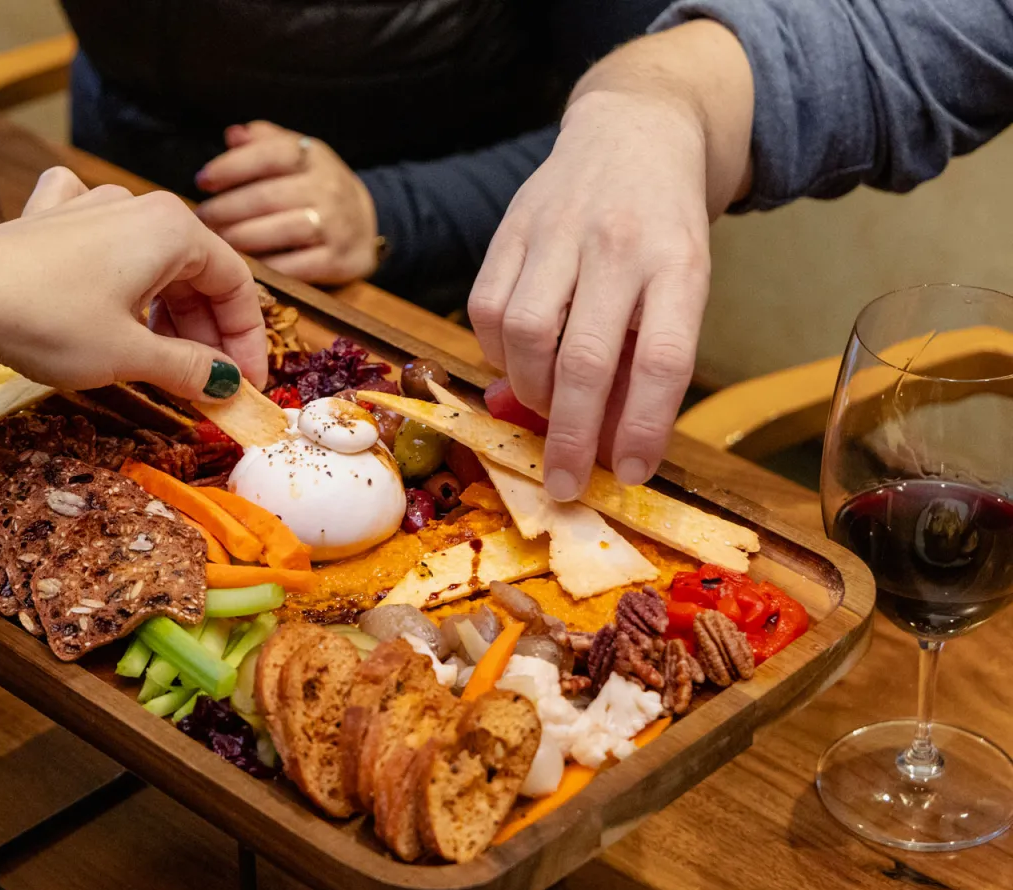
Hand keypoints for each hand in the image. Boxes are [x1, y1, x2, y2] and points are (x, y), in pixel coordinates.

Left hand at [0, 168, 267, 401]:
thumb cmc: (48, 321)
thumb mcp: (129, 356)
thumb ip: (188, 368)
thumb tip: (226, 385)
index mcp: (172, 229)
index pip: (235, 284)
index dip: (246, 340)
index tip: (245, 385)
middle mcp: (137, 207)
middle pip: (194, 271)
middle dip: (205, 332)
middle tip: (206, 385)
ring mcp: (89, 206)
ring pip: (150, 259)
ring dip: (165, 311)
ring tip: (161, 359)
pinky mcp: (49, 219)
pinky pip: (98, 233)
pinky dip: (113, 265)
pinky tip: (105, 281)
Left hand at [195, 120, 377, 284]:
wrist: (365, 224)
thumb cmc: (315, 187)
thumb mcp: (297, 155)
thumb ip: (264, 142)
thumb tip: (233, 135)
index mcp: (314, 157)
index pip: (269, 155)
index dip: (231, 167)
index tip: (202, 181)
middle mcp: (328, 188)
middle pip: (267, 197)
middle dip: (226, 209)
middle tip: (202, 219)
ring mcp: (335, 226)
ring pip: (279, 231)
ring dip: (240, 238)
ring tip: (217, 241)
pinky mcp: (337, 261)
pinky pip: (294, 266)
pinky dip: (264, 266)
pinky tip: (244, 265)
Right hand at [467, 90, 711, 500]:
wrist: (636, 131)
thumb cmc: (662, 228)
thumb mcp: (680, 285)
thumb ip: (642, 359)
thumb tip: (600, 446)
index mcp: (678, 264)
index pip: (661, 358)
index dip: (642, 426)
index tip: (627, 474)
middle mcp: (618, 244)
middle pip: (584, 358)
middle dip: (569, 434)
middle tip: (561, 482)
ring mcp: (558, 231)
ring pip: (524, 334)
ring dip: (529, 391)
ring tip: (543, 407)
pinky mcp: (511, 226)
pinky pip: (486, 308)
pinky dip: (497, 352)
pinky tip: (517, 360)